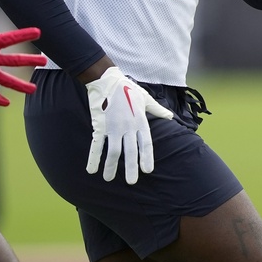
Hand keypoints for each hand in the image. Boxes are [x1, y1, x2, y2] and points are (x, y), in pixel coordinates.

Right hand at [85, 66, 173, 184]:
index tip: (147, 170)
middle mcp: (128, 126)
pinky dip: (93, 157)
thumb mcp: (146, 98)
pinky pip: (96, 144)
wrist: (107, 80)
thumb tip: (170, 116)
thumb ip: (157, 110)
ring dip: (111, 166)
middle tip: (131, 182)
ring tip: (109, 179)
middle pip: (130, 151)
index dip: (146, 157)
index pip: (146, 143)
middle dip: (130, 168)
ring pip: (113, 150)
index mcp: (140, 121)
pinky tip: (91, 169)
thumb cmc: (128, 89)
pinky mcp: (100, 125)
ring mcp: (113, 126)